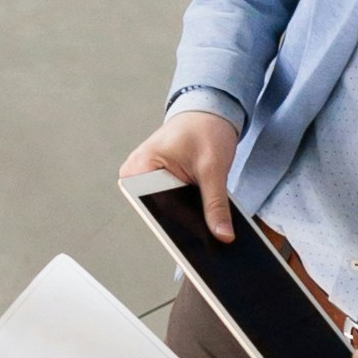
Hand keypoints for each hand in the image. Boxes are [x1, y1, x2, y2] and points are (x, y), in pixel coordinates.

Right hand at [122, 103, 240, 236]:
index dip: (184, 227)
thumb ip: (216, 204)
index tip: (204, 246)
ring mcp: (145, 180)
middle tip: (214, 241)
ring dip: (190, 220)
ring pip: (169, 211)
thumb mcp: (213, 168)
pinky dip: (190, 211)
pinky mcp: (158, 183)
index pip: (160, 208)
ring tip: (214, 234)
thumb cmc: (204, 129)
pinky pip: (172, 204)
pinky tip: (209, 223)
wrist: (207, 111)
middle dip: (188, 226)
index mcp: (140, 168)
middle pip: (163, 212)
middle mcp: (135, 176)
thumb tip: (222, 235)